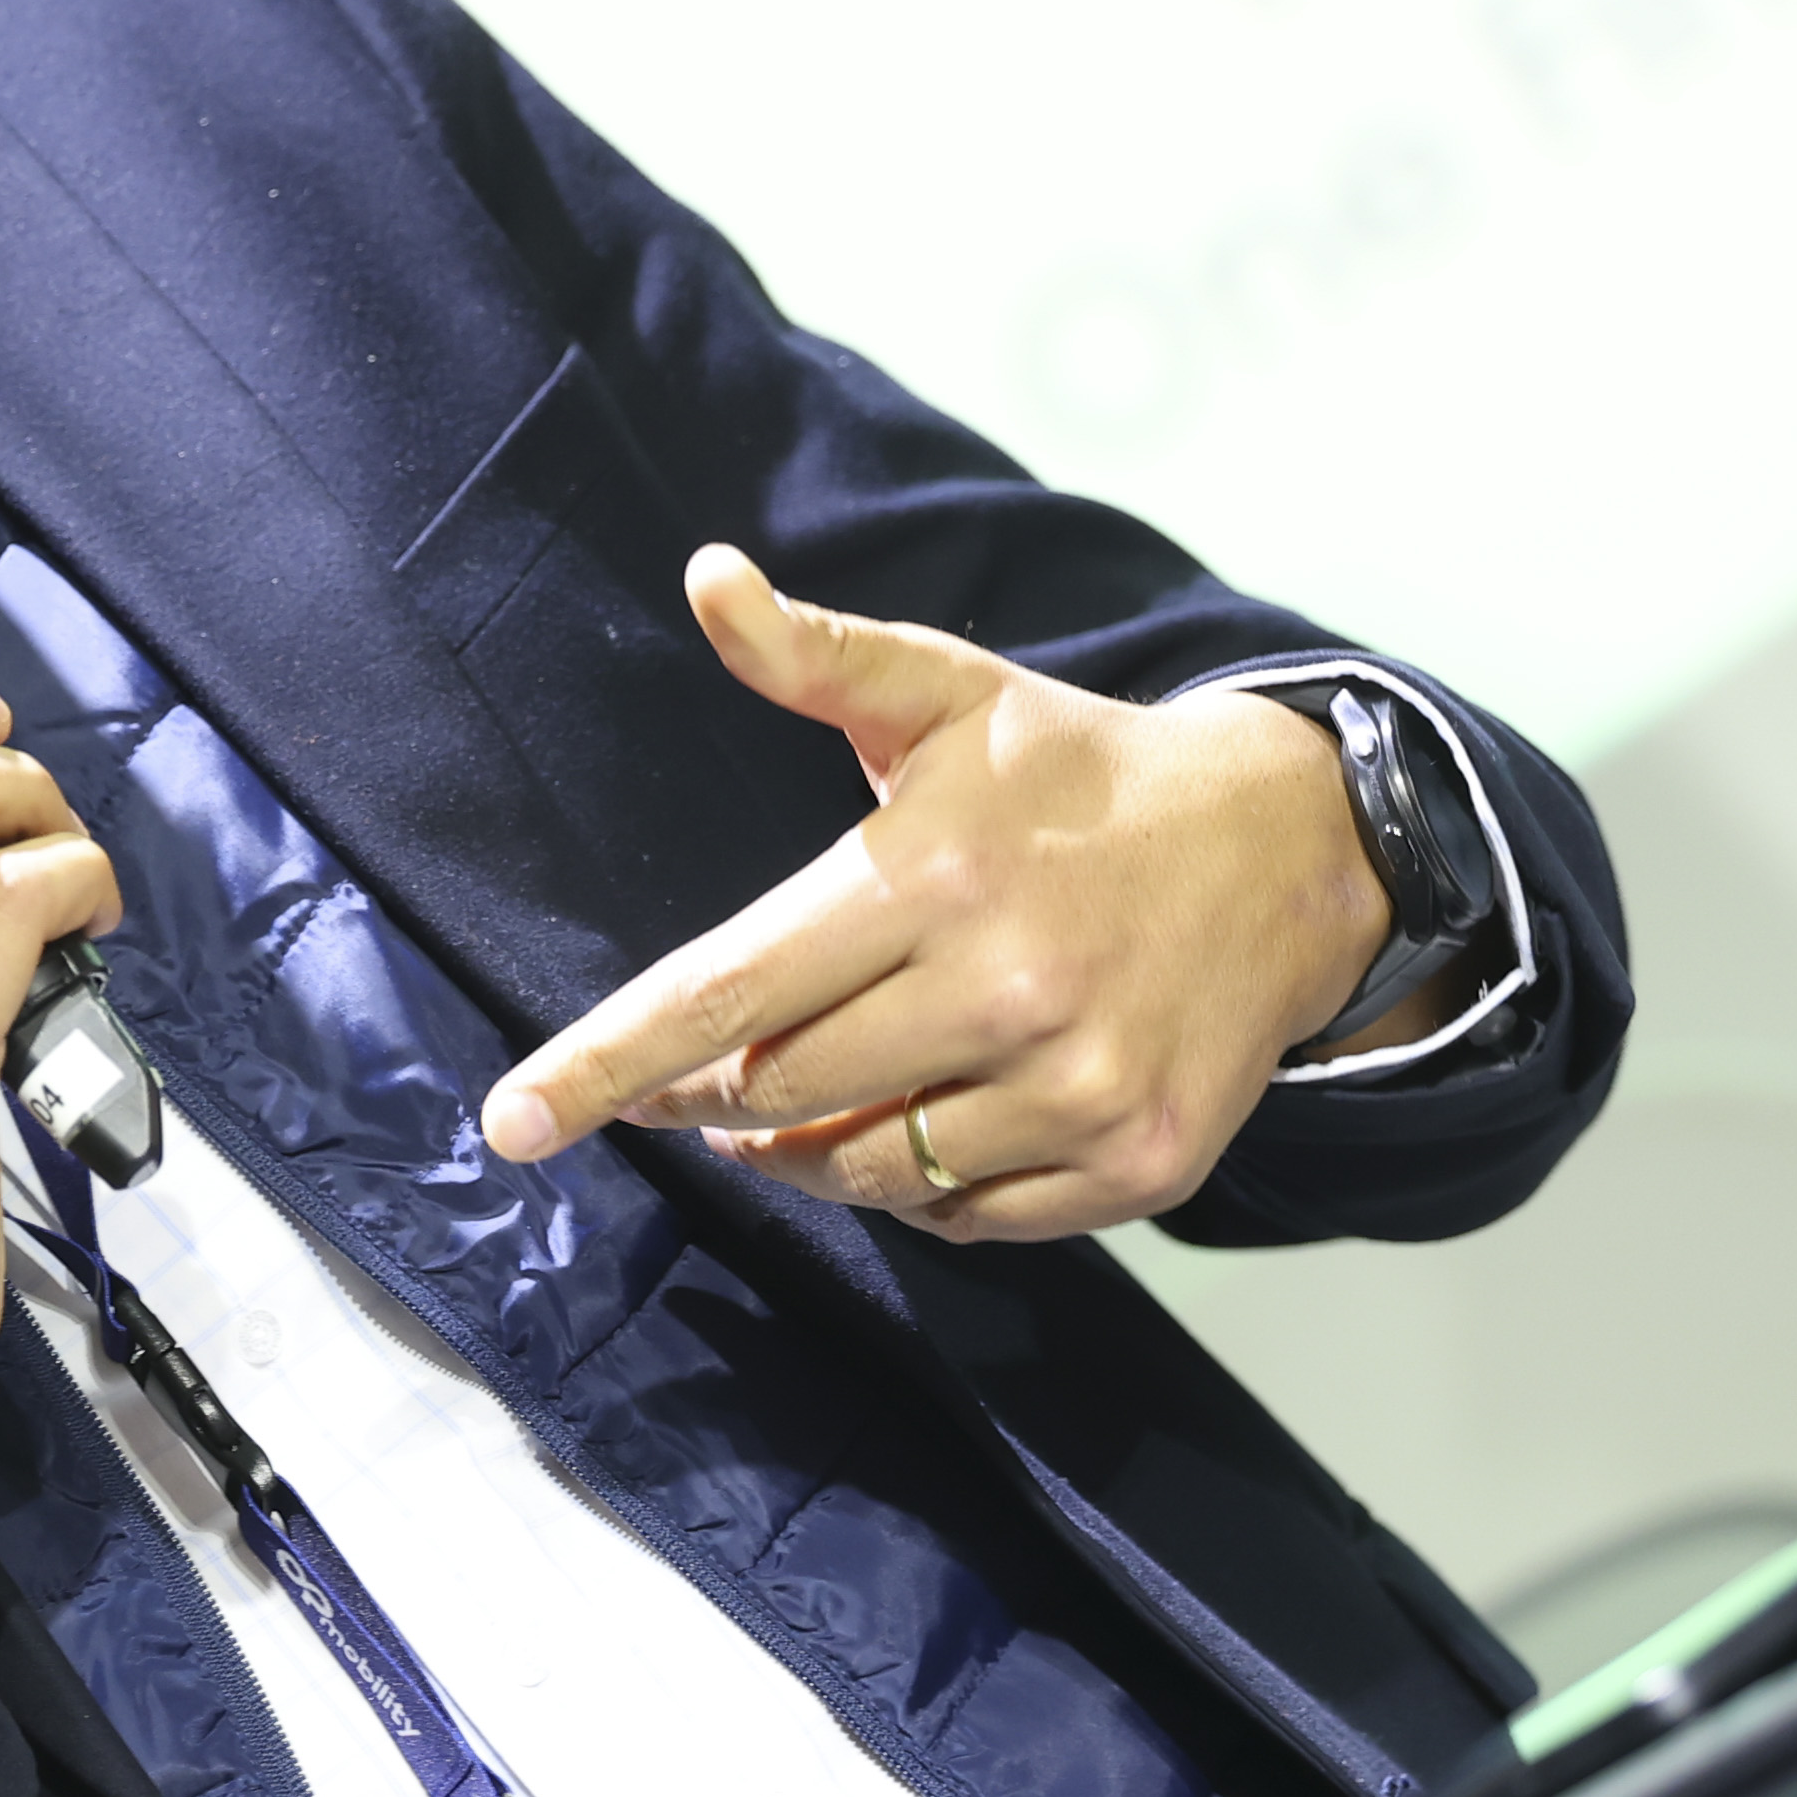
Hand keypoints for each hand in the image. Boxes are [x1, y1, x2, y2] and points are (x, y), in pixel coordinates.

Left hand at [473, 548, 1391, 1237]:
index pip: (724, 996)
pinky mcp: (1139, 1159)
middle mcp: (1006, 989)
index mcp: (930, 876)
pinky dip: (924, 1186)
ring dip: (812, 1148)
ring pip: (868, 1172)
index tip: (511, 1121)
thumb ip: (811, 654)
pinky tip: (941, 1111)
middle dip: (716, 1093)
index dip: (605, 1065)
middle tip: (712, 1070)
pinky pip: (968, 1219)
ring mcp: (1080, 1087)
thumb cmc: (1074, 774)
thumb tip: (708, 577)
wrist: (1285, 848)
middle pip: (779, 1096)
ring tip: (823, 1088)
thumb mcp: (944, 695)